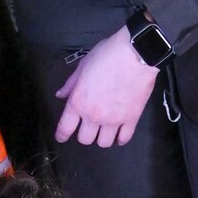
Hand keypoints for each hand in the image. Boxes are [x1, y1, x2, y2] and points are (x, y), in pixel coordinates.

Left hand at [55, 28, 159, 148]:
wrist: (136, 53)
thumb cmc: (106, 56)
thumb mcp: (83, 66)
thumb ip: (71, 84)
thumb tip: (61, 95)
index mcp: (78, 102)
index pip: (65, 128)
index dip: (61, 135)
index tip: (62, 137)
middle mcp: (94, 116)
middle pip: (85, 139)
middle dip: (84, 134)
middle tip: (88, 127)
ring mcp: (114, 120)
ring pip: (104, 143)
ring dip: (102, 137)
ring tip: (104, 130)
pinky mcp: (132, 119)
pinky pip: (124, 138)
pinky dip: (120, 139)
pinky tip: (119, 134)